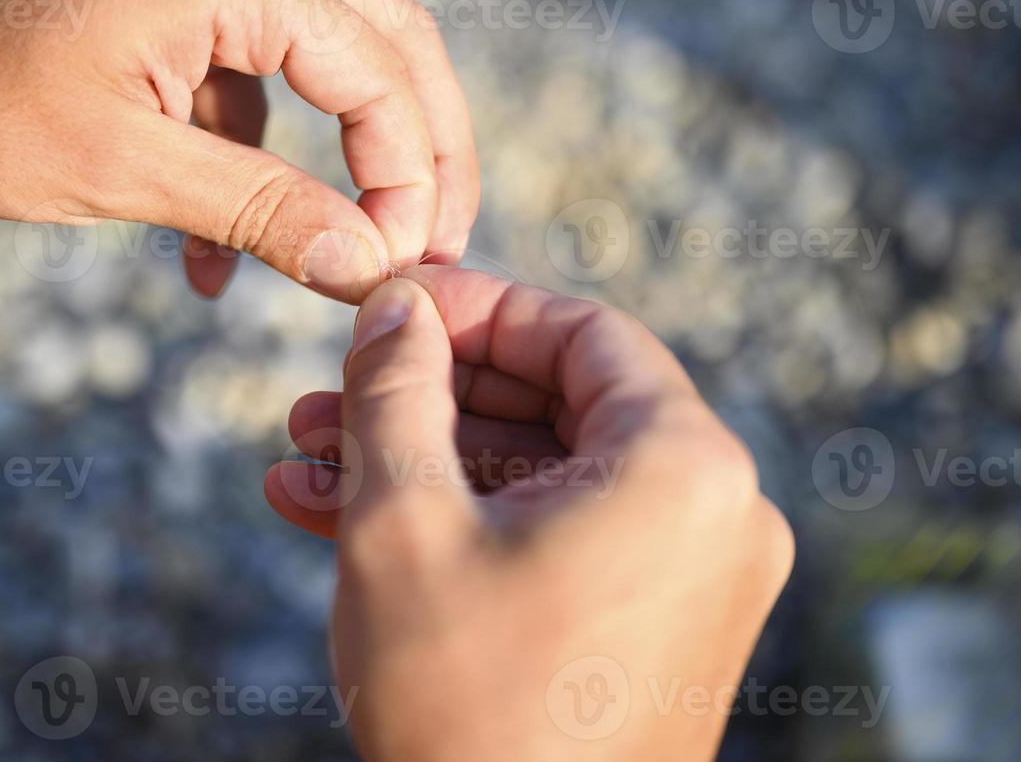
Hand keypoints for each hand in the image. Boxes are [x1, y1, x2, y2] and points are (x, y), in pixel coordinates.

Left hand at [0, 0, 478, 300]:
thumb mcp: (123, 170)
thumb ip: (258, 213)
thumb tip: (365, 265)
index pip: (379, 71)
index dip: (410, 176)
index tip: (401, 266)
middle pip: (390, 42)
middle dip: (421, 152)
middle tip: (436, 242)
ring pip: (337, 56)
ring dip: (348, 160)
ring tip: (350, 255)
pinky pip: (260, 78)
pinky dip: (260, 161)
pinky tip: (212, 256)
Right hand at [265, 268, 793, 759]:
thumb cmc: (467, 711)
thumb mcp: (404, 523)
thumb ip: (396, 390)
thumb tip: (397, 308)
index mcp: (684, 468)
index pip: (582, 333)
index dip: (475, 310)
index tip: (390, 309)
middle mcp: (713, 515)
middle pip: (559, 404)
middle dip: (428, 397)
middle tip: (328, 393)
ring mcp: (689, 581)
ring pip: (542, 477)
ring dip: (425, 463)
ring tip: (307, 460)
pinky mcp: (653, 632)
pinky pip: (556, 540)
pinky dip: (465, 523)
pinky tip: (340, 519)